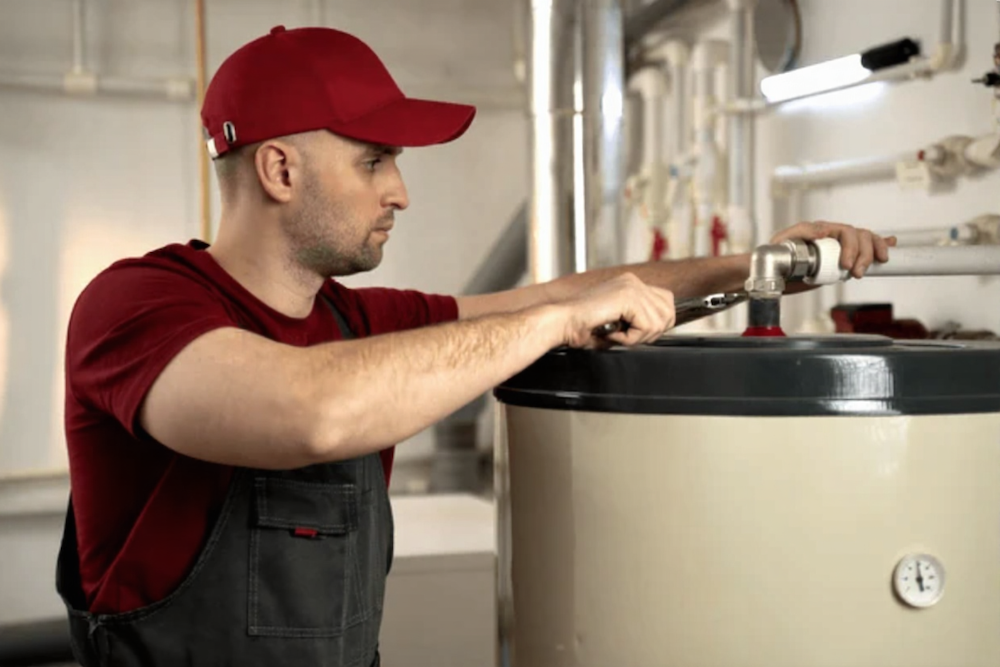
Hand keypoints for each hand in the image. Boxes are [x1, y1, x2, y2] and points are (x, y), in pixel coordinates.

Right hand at [558, 273, 675, 348]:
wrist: (562, 323)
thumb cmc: (581, 327)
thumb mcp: (617, 322)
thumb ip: (638, 320)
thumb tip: (659, 328)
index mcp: (630, 284)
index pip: (665, 302)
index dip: (657, 323)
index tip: (636, 333)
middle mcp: (633, 281)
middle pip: (668, 311)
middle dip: (651, 332)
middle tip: (626, 337)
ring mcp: (631, 287)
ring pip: (659, 322)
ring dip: (638, 337)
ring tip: (616, 335)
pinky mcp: (627, 297)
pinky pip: (646, 326)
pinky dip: (630, 338)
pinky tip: (612, 333)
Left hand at [771, 221, 896, 279]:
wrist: (774, 274)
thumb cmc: (777, 254)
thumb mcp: (783, 240)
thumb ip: (802, 231)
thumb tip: (823, 231)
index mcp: (823, 229)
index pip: (848, 232)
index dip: (852, 248)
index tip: (846, 266)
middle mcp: (834, 236)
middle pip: (862, 237)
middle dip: (864, 256)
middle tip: (856, 274)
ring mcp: (840, 248)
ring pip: (866, 243)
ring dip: (872, 255)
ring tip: (863, 272)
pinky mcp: (842, 260)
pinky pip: (864, 249)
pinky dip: (881, 244)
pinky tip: (892, 244)